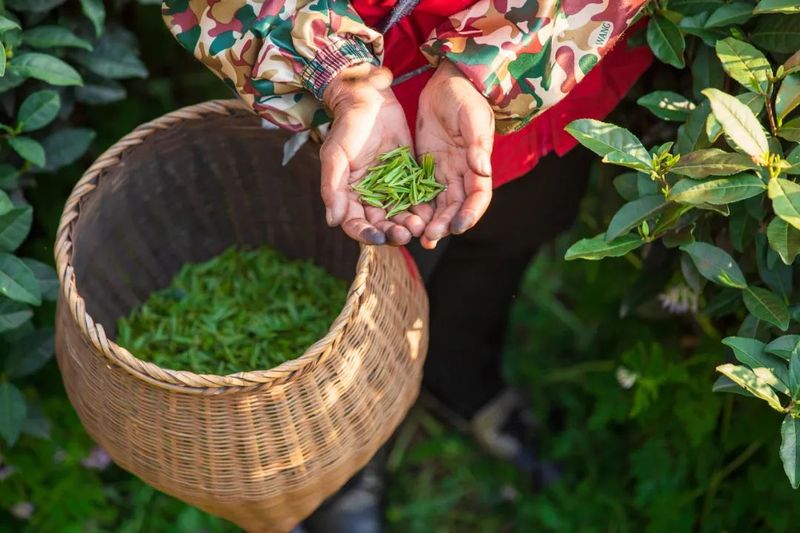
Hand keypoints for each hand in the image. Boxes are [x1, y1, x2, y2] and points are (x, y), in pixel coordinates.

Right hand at [320, 64, 426, 244]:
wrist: (369, 98)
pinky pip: (417, 195)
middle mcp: (370, 196)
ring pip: (401, 213)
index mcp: (349, 195)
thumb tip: (333, 221)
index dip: (366, 234)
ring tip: (420, 226)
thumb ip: (333, 188)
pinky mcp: (409, 175)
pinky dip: (423, 206)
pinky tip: (431, 212)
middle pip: (382, 224)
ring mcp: (391, 187)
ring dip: (409, 223)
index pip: (356, 223)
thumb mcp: (335, 156)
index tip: (378, 238)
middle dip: (393, 232)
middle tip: (405, 234)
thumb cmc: (346, 127)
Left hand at [415, 60, 494, 248]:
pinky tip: (403, 219)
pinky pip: (421, 192)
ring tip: (417, 238)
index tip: (457, 227)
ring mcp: (444, 171)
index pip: (477, 196)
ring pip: (438, 204)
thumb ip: (477, 142)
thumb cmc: (464, 96)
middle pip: (456, 206)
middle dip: (445, 224)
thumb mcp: (472, 116)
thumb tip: (483, 169)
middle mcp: (463, 173)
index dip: (469, 214)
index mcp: (478, 164)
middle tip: (429, 239)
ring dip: (430, 222)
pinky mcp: (426, 166)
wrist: (448, 81)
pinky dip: (416, 207)